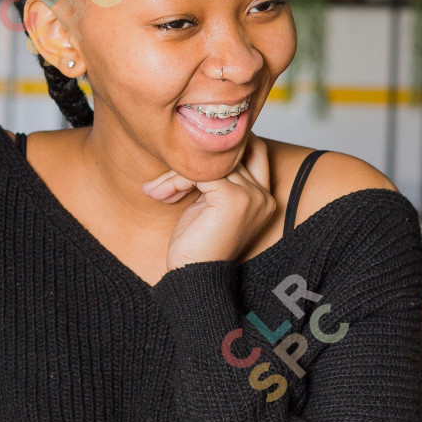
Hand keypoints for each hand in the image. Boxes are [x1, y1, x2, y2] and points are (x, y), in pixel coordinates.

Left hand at [146, 137, 278, 270]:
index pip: (253, 150)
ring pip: (210, 163)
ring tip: (157, 190)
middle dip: (190, 162)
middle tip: (163, 181)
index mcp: (264, 198)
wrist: (191, 278)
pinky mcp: (233, 199)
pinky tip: (161, 194)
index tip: (186, 156)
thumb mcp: (207, 203)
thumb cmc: (196, 245)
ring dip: (176, 173)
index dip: (222, 147)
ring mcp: (252, 196)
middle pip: (227, 155)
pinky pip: (199, 173)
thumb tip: (196, 143)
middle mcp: (264, 196)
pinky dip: (175, 181)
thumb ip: (215, 177)